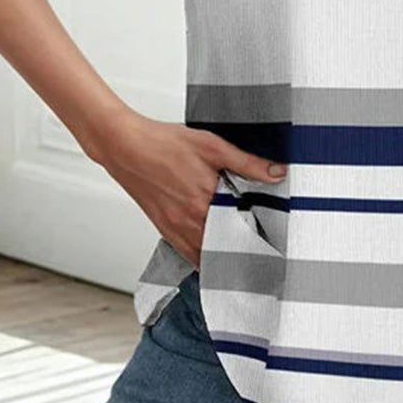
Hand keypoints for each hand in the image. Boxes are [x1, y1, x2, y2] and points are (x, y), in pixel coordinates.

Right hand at [84, 106, 287, 268]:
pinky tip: (214, 254)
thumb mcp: (212, 146)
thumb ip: (246, 163)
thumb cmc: (165, 144)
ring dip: (224, 256)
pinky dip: (203, 258)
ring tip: (242, 253)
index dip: (260, 234)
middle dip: (245, 248)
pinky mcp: (165, 229)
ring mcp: (176, 229)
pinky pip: (188, 254)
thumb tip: (276, 173)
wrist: (126, 147)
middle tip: (264, 248)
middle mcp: (191, 220)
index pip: (243, 229)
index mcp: (206, 200)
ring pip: (207, 256)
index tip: (275, 237)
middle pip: (226, 247)